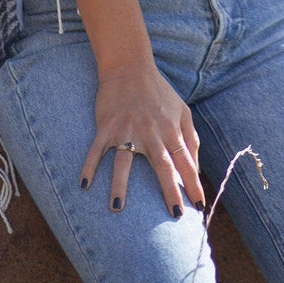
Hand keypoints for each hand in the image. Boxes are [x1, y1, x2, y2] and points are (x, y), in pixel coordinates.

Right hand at [80, 61, 203, 217]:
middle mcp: (150, 131)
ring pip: (123, 161)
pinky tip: (84, 184)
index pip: (185, 160)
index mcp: (170, 129)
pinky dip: (90, 165)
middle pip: (162, 165)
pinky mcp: (107, 125)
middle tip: (174, 216)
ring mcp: (127, 128)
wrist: (130, 66)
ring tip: (117, 210)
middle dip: (169, 190)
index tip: (199, 206)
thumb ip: (191, 138)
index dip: (193, 183)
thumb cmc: (158, 91)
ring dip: (120, 185)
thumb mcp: (181, 110)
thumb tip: (195, 168)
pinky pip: (97, 149)